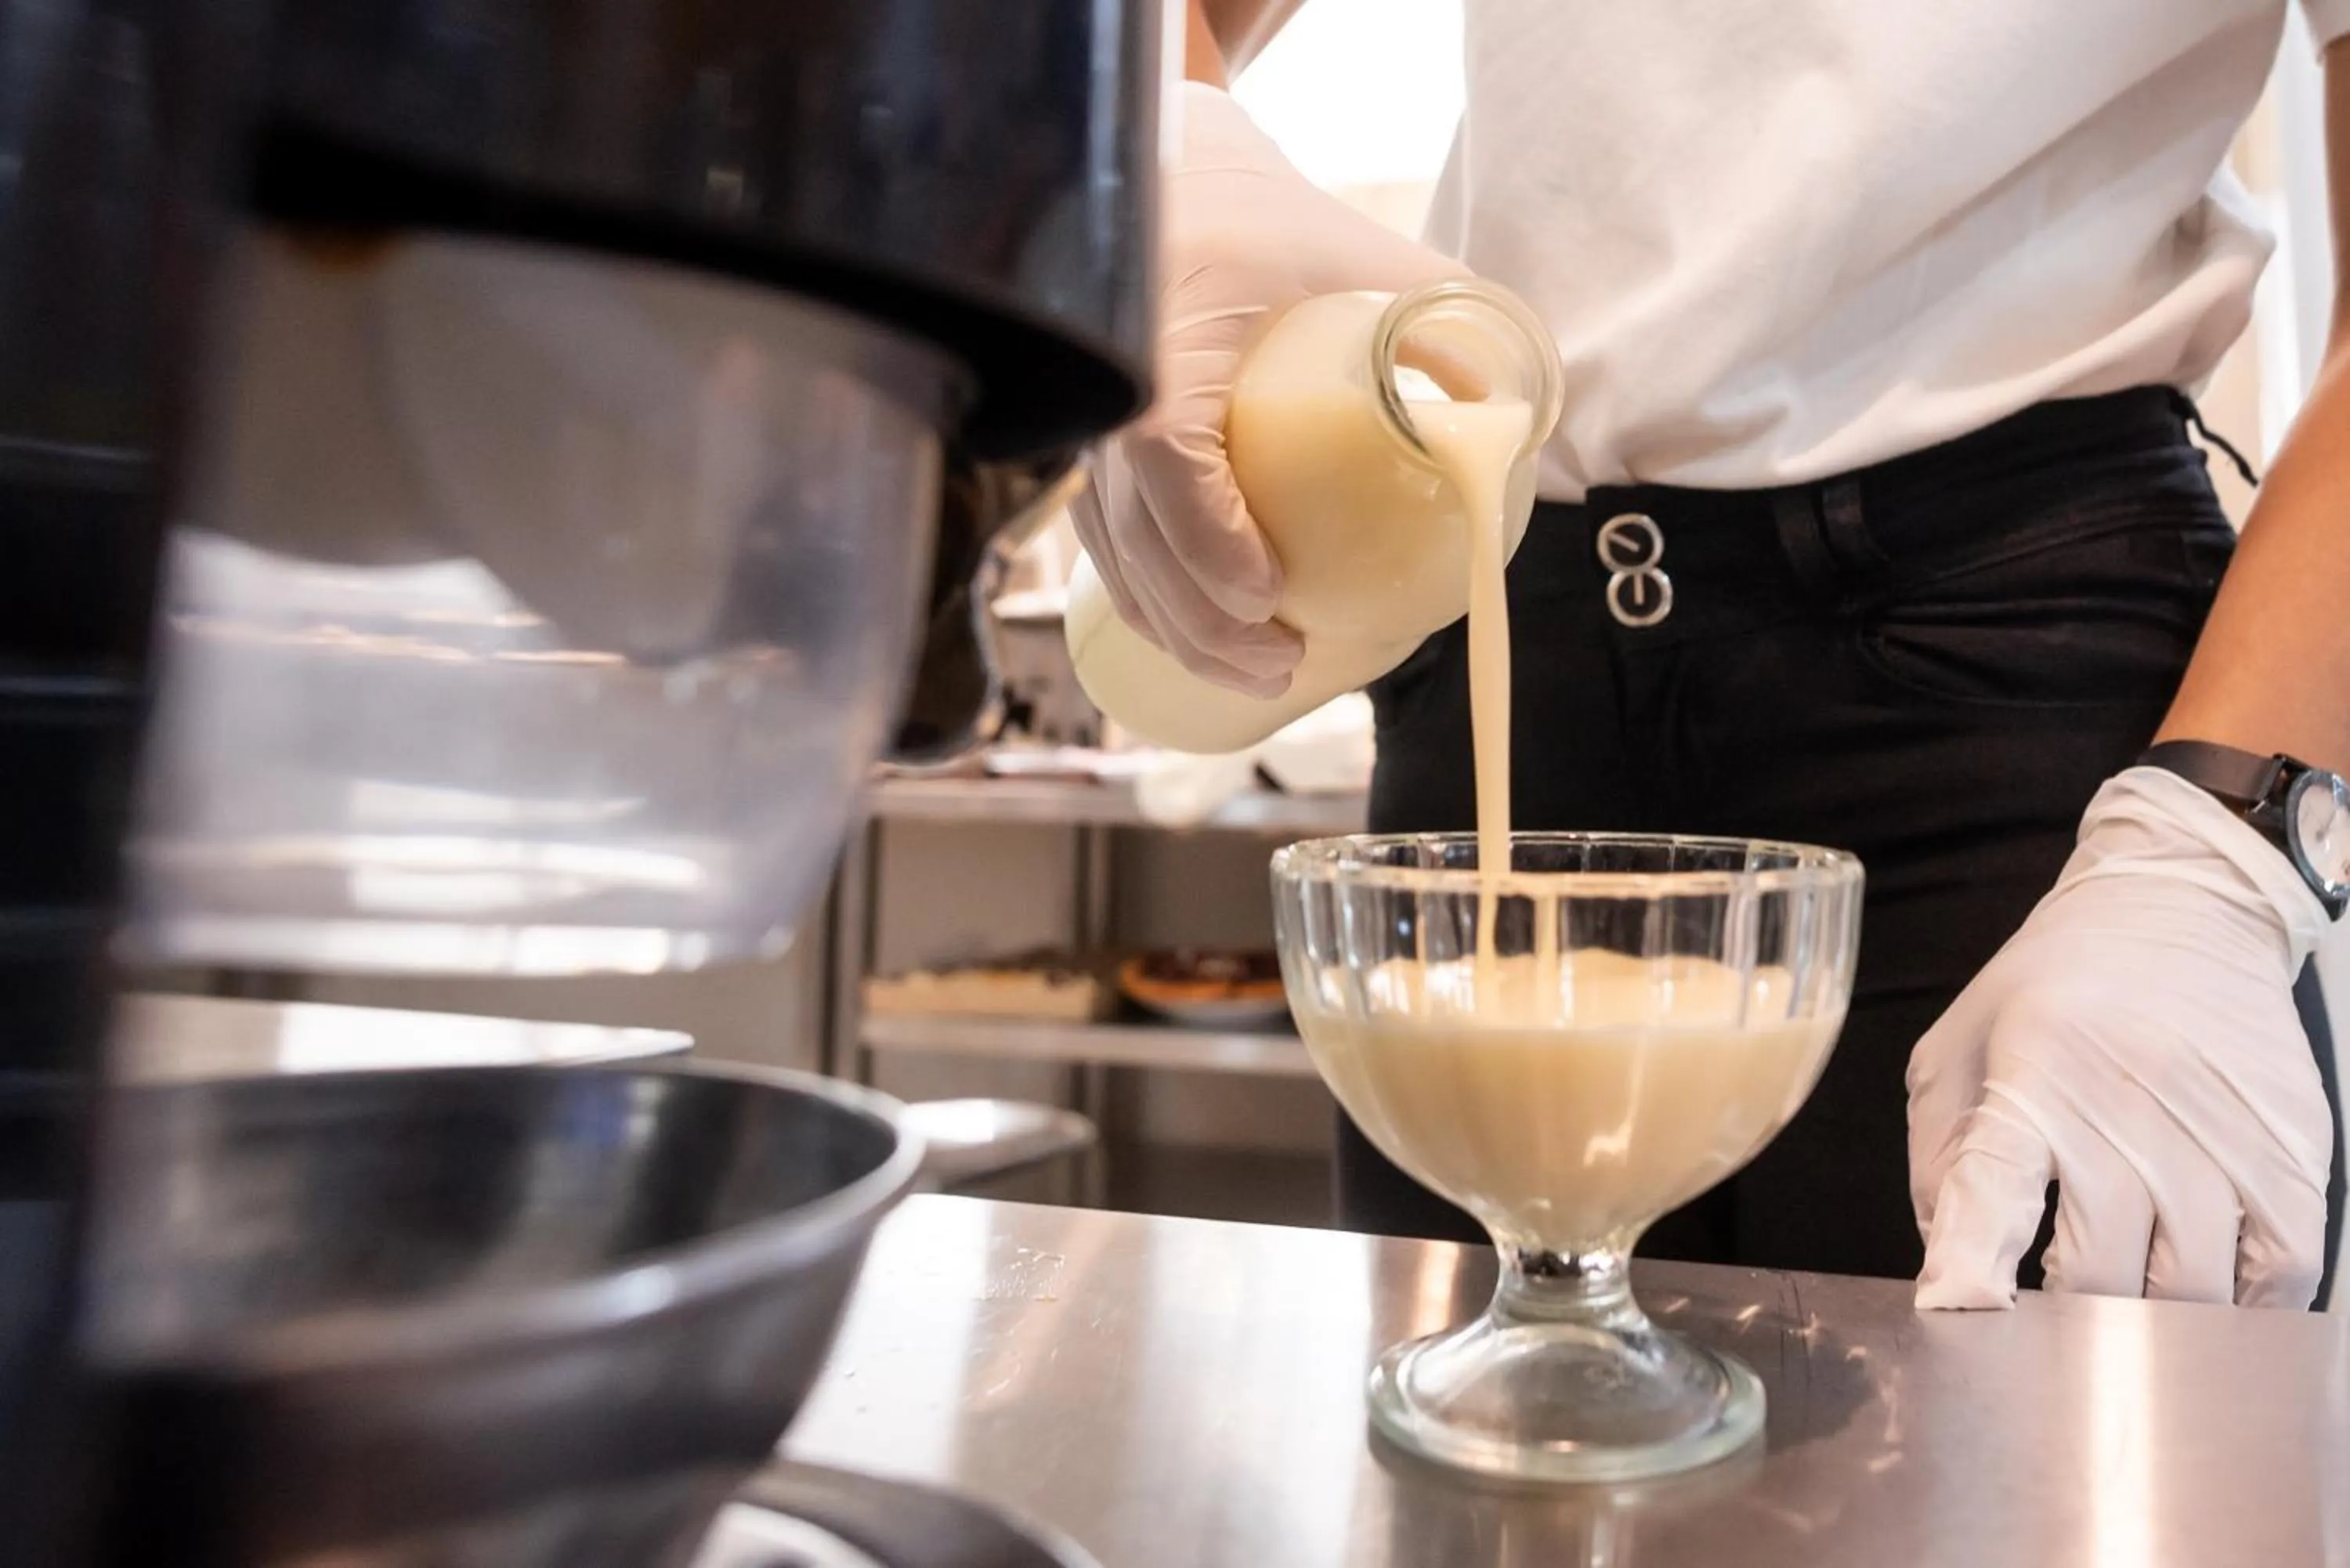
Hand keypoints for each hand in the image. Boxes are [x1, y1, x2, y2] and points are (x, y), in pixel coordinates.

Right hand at [1070, 84, 1466, 694]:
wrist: (1170, 187)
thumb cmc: (1268, 221)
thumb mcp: (1358, 255)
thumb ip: (1440, 318)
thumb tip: (1507, 423)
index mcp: (1164, 341)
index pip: (1164, 456)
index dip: (1208, 536)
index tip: (1266, 593)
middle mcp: (1111, 394)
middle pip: (1138, 537)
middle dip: (1204, 621)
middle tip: (1282, 667)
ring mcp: (1091, 429)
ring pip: (1116, 558)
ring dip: (1180, 629)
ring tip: (1261, 675)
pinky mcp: (1089, 453)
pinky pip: (1106, 548)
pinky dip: (1152, 604)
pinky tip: (1204, 641)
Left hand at [1908, 766, 2335, 1308]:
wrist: (2183, 908)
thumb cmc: (2054, 988)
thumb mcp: (1960, 1048)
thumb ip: (1940, 1161)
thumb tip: (1948, 1272)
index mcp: (2030, 1076)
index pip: (1992, 1189)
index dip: (1970, 1265)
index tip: (1956, 1310)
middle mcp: (2126, 1107)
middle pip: (2097, 1275)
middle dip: (2065, 1319)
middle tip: (2050, 1314)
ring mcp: (2220, 1134)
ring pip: (2192, 1294)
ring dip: (2154, 1323)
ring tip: (2126, 1298)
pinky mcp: (2294, 1152)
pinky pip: (2283, 1276)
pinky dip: (2244, 1308)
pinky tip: (2208, 1291)